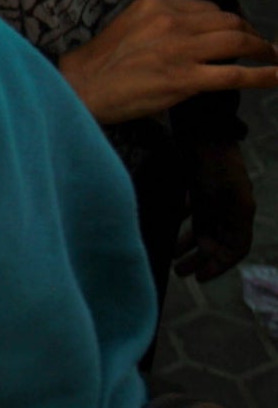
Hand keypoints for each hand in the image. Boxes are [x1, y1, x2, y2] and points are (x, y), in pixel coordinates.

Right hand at [59, 0, 277, 125]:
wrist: (80, 87)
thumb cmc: (99, 62)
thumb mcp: (128, 26)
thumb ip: (161, 26)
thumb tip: (193, 39)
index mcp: (155, 4)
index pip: (208, 8)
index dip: (228, 22)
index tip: (235, 34)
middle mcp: (171, 21)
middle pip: (229, 21)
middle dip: (250, 34)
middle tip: (260, 48)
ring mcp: (180, 50)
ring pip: (238, 42)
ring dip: (263, 50)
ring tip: (273, 58)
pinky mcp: (185, 79)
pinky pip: (236, 74)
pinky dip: (265, 74)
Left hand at [177, 139, 256, 279]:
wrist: (203, 128)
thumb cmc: (211, 161)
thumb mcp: (219, 194)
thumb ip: (216, 221)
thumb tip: (209, 251)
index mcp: (240, 212)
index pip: (237, 248)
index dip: (221, 266)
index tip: (201, 278)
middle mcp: (230, 208)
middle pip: (219, 242)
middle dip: (201, 260)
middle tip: (180, 272)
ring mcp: (215, 197)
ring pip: (204, 229)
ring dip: (190, 245)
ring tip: (173, 257)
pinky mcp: (199, 187)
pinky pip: (194, 212)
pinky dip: (182, 223)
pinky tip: (167, 227)